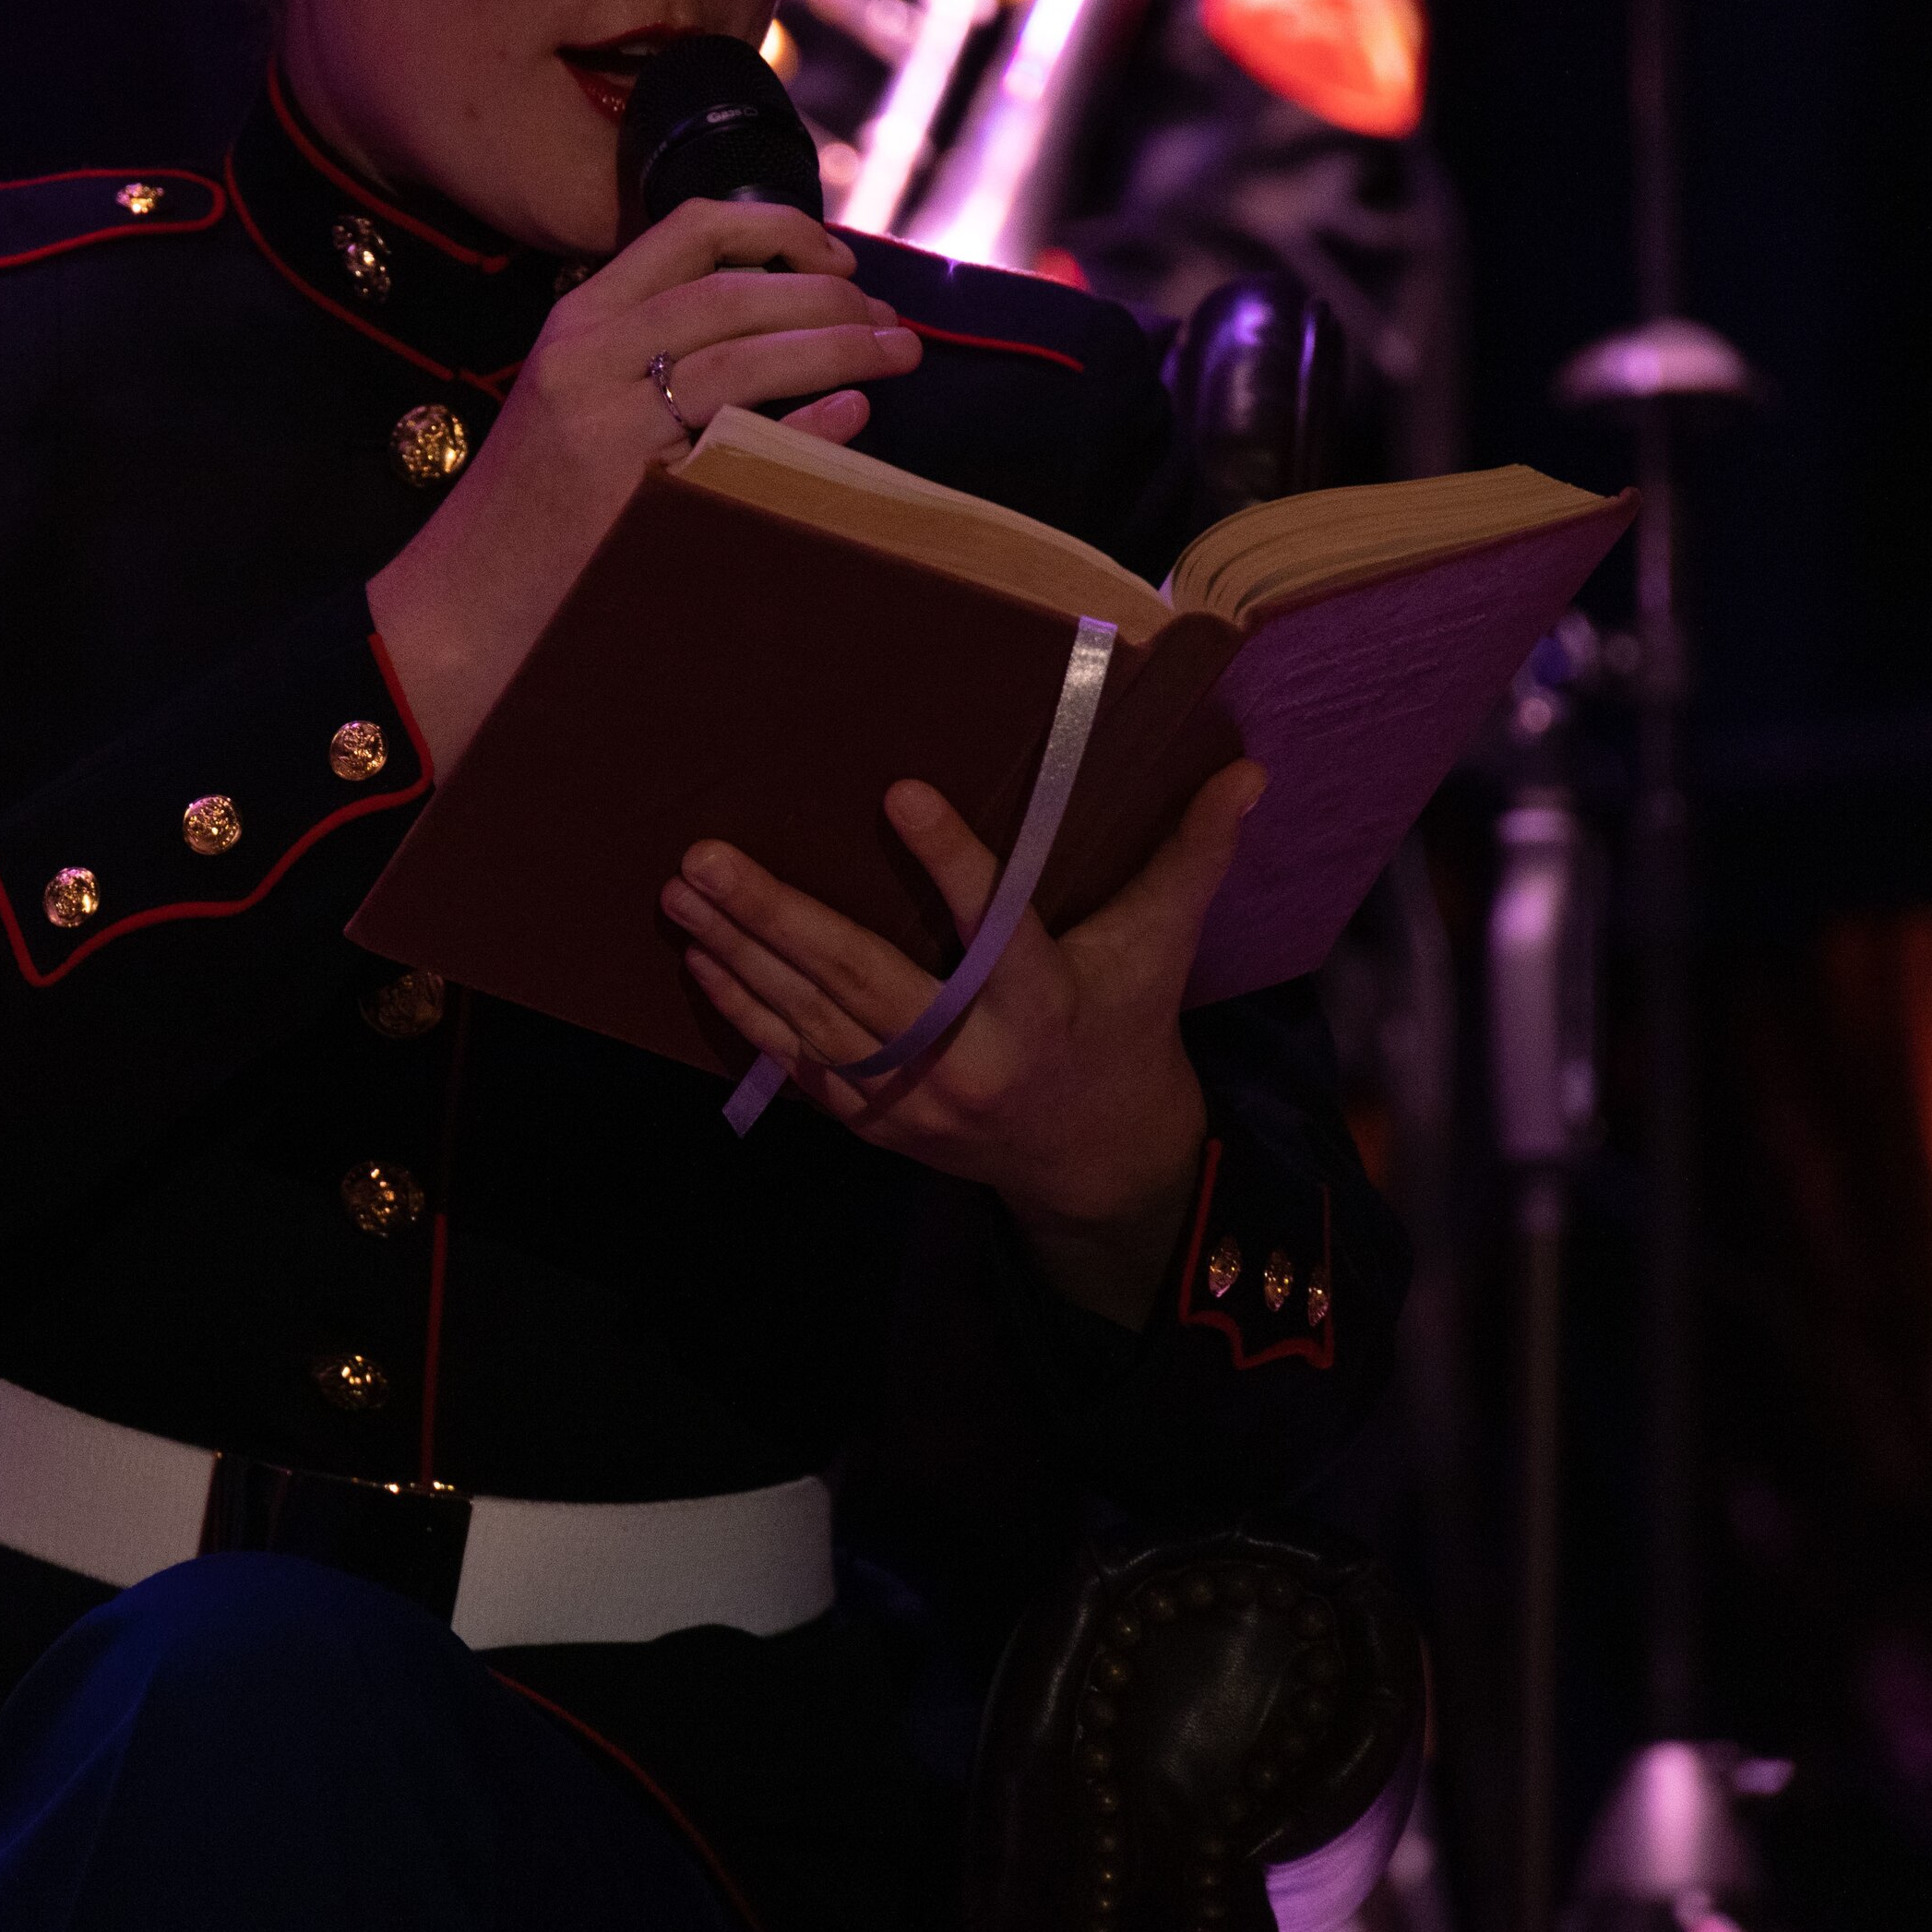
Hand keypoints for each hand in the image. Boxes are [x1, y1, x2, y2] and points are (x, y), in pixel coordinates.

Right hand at [366, 198, 918, 756]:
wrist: (461, 606)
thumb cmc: (532, 507)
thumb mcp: (574, 398)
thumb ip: (653, 347)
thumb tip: (788, 317)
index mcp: (576, 321)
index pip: (689, 231)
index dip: (778, 226)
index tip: (838, 258)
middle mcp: (590, 358)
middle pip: (738, 296)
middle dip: (833, 300)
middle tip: (894, 324)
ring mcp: (614, 430)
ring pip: (751, 359)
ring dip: (842, 349)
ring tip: (899, 358)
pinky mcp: (641, 500)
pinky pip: (752, 447)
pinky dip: (814, 425)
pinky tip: (856, 417)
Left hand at [659, 758, 1268, 1323]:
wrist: (1095, 1164)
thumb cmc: (1126, 1027)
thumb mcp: (1161, 947)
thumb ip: (1192, 856)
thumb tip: (1250, 768)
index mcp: (1046, 1006)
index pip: (998, 928)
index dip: (952, 864)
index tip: (900, 790)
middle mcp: (972, 1059)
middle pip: (865, 982)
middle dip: (778, 918)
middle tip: (705, 854)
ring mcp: (914, 1099)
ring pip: (813, 1020)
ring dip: (739, 954)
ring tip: (680, 890)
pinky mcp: (877, 1121)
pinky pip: (798, 1065)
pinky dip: (746, 1012)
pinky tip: (699, 957)